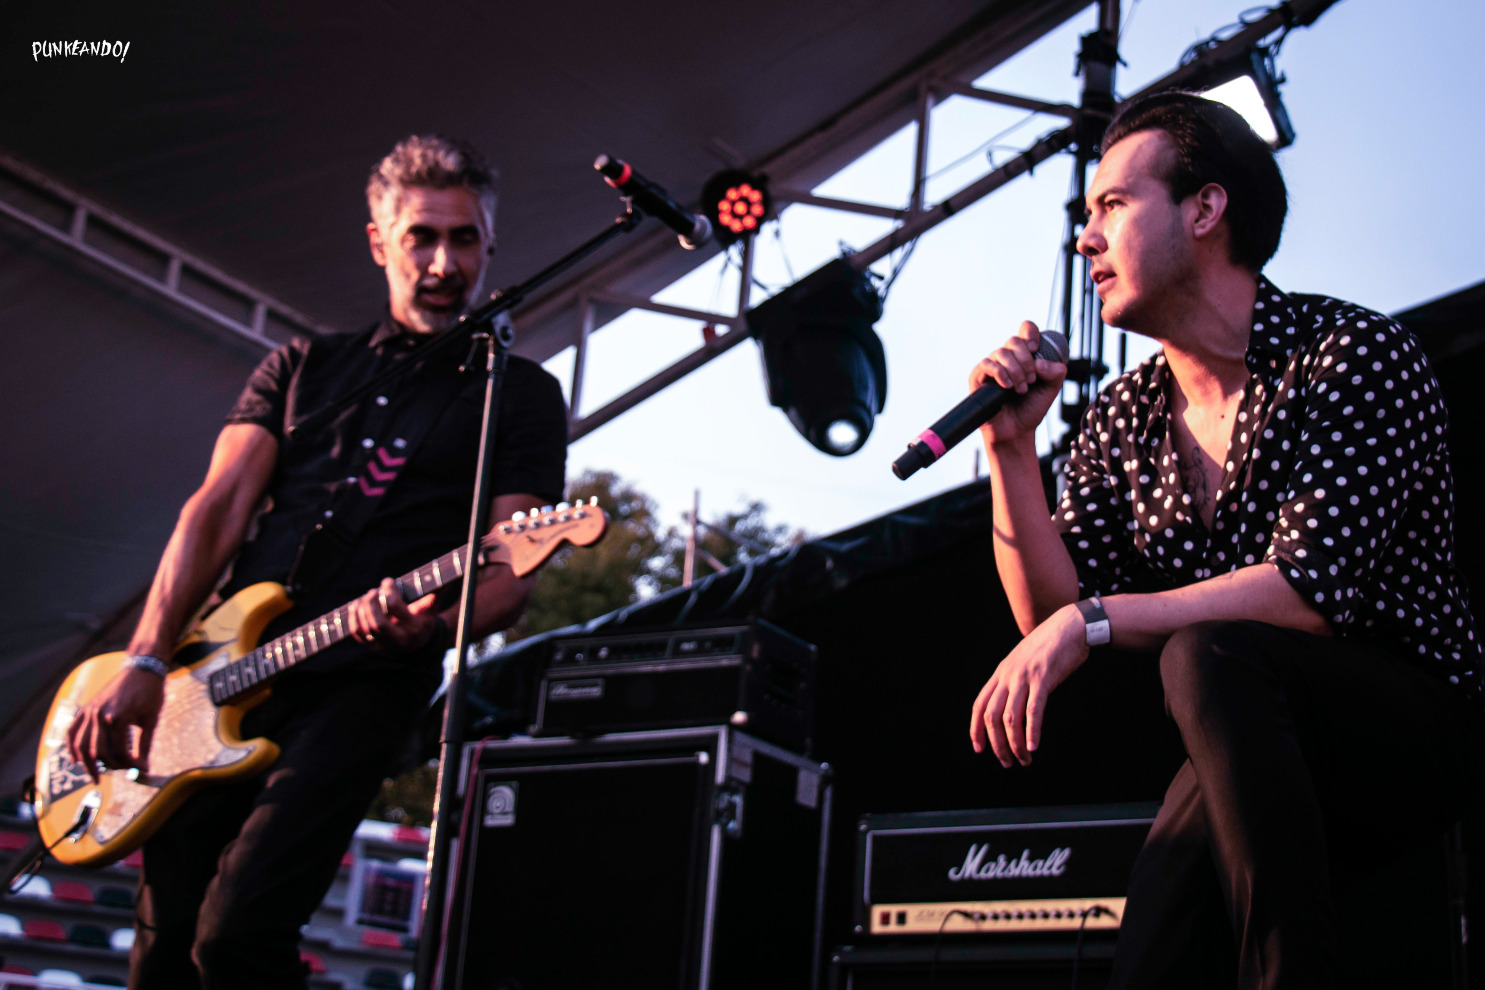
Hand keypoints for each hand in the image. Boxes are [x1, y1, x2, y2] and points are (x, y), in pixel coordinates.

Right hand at [67, 667, 164, 780]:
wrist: (141, 669)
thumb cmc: (149, 693)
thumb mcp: (152, 719)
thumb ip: (145, 745)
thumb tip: (144, 768)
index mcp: (119, 717)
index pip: (120, 751)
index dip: (131, 764)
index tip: (141, 769)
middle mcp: (100, 715)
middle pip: (100, 751)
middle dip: (112, 765)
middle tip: (123, 771)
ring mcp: (90, 712)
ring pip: (82, 745)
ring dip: (88, 764)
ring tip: (96, 776)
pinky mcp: (85, 709)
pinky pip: (72, 732)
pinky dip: (72, 748)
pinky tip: (76, 761)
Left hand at [348, 578, 443, 654]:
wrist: (421, 640)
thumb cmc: (426, 615)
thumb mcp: (433, 604)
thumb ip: (440, 587)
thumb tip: (453, 568)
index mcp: (416, 628)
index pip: (394, 607)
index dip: (388, 591)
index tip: (388, 581)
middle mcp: (400, 641)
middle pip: (377, 622)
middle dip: (371, 603)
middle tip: (373, 591)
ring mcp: (386, 646)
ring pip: (367, 628)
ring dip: (362, 609)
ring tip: (366, 596)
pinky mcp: (374, 647)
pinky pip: (358, 634)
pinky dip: (353, 619)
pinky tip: (356, 605)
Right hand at [970, 321, 1066, 446]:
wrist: (1015, 431)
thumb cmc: (1030, 409)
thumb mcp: (1051, 389)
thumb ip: (1055, 372)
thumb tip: (1040, 362)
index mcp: (1024, 355)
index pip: (1025, 330)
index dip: (1031, 333)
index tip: (1036, 348)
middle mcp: (1007, 358)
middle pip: (1014, 340)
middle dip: (1026, 360)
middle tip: (1031, 380)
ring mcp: (992, 366)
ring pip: (1002, 352)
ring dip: (1016, 371)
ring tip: (1021, 389)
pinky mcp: (979, 376)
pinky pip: (987, 364)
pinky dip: (1000, 373)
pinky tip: (1007, 386)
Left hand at [970, 605, 1087, 766]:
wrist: (1069, 627)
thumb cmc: (1049, 647)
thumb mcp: (1022, 662)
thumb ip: (1013, 680)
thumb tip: (1009, 704)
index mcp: (1000, 673)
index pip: (979, 705)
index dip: (976, 729)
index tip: (980, 749)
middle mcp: (1007, 676)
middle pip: (991, 716)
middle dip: (996, 744)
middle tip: (1006, 762)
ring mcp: (1024, 677)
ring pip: (1010, 718)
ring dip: (1015, 744)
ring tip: (1024, 759)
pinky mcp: (1043, 679)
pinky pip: (1033, 710)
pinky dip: (1032, 731)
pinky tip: (1033, 746)